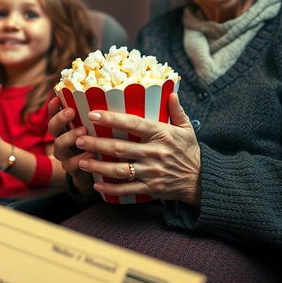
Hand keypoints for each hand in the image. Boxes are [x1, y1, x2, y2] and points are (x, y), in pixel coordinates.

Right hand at [48, 96, 95, 195]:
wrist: (98, 173)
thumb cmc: (98, 144)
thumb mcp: (97, 129)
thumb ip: (97, 117)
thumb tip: (109, 95)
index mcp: (66, 127)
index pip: (55, 114)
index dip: (53, 106)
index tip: (57, 97)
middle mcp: (62, 139)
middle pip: (53, 128)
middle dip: (60, 118)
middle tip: (71, 111)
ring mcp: (65, 155)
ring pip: (59, 146)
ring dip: (70, 137)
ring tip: (83, 132)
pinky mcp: (72, 170)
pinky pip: (71, 165)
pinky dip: (80, 159)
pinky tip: (92, 154)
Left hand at [73, 94, 200, 204]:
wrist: (203, 180)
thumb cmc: (191, 151)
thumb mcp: (187, 129)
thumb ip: (176, 111)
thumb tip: (170, 92)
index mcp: (161, 134)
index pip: (133, 124)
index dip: (112, 119)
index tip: (93, 115)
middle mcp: (154, 153)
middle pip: (120, 149)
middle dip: (96, 144)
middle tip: (78, 139)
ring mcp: (151, 172)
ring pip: (120, 170)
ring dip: (98, 167)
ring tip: (81, 161)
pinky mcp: (151, 188)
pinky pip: (127, 190)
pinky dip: (111, 189)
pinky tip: (97, 185)